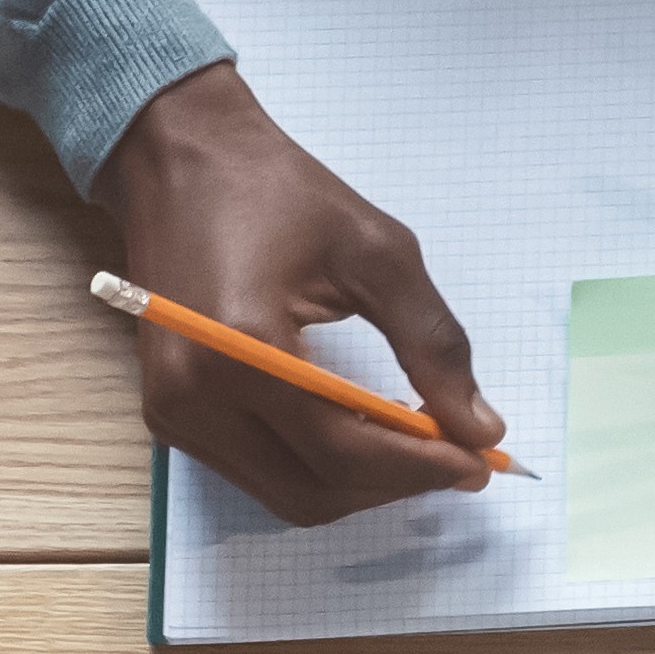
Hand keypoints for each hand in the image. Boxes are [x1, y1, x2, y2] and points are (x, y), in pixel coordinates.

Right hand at [98, 64, 502, 524]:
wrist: (178, 158)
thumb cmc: (276, 192)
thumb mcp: (379, 254)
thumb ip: (433, 345)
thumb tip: (480, 429)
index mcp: (237, 348)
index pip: (343, 451)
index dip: (422, 467)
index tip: (483, 460)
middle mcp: (192, 395)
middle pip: (314, 492)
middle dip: (396, 485)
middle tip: (460, 457)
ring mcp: (173, 412)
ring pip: (288, 495)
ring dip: (362, 483)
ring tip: (419, 442)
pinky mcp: (171, 414)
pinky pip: (260, 472)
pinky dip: (322, 467)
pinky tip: (364, 430)